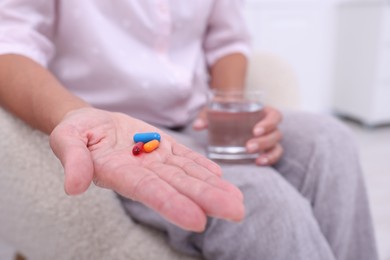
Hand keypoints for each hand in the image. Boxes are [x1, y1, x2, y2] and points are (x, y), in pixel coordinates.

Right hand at [50, 108, 243, 231]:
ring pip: (188, 174)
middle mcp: (143, 171)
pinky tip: (220, 175)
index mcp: (120, 173)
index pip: (150, 191)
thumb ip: (73, 160)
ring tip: (237, 200)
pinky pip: (185, 157)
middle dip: (207, 199)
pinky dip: (202, 166)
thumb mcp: (66, 139)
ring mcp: (156, 159)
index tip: (198, 220)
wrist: (91, 122)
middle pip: (179, 186)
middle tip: (236, 212)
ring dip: (213, 187)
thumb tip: (74, 186)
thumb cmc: (75, 132)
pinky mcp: (162, 146)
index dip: (172, 204)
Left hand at [193, 106, 282, 165]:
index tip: (255, 130)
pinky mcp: (266, 149)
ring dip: (267, 152)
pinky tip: (258, 163)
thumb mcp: (217, 109)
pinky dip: (269, 160)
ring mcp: (269, 138)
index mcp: (263, 111)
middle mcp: (270, 125)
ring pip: (276, 146)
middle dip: (263, 141)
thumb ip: (208, 115)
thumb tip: (197, 126)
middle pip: (276, 134)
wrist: (229, 115)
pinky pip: (274, 155)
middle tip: (248, 147)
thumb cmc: (226, 110)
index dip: (268, 123)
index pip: (275, 116)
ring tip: (255, 159)